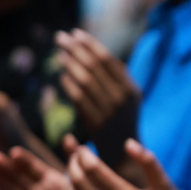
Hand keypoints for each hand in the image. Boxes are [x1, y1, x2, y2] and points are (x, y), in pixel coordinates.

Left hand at [56, 29, 140, 152]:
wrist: (123, 156)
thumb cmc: (121, 123)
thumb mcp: (127, 100)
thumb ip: (116, 80)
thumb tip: (93, 54)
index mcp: (132, 89)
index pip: (109, 60)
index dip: (91, 44)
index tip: (76, 33)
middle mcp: (123, 98)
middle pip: (96, 67)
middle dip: (76, 49)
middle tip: (61, 37)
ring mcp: (110, 111)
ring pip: (86, 80)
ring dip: (70, 63)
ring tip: (58, 53)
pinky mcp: (96, 123)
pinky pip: (80, 99)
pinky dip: (70, 85)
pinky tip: (61, 75)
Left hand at [66, 137, 173, 189]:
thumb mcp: (163, 186)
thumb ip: (148, 161)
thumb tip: (128, 143)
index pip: (94, 169)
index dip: (84, 155)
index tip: (82, 148)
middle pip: (79, 182)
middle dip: (73, 165)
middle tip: (74, 157)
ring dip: (69, 184)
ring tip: (74, 175)